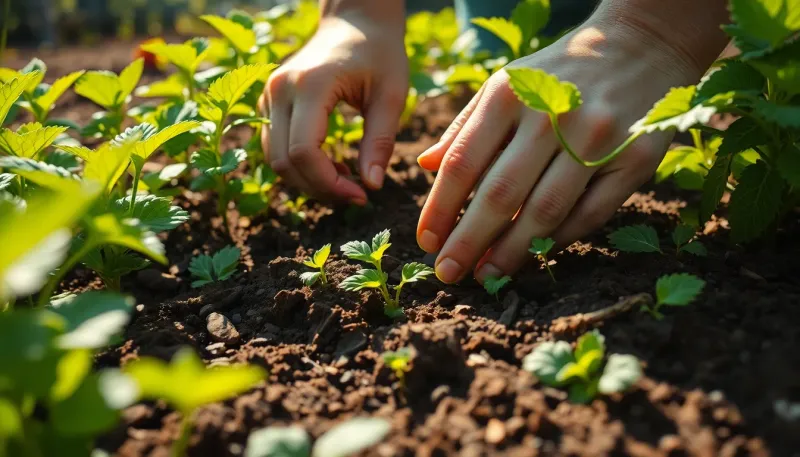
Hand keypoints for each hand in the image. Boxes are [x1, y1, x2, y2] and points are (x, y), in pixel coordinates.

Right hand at [261, 11, 407, 204]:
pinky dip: (301, 167)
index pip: (304, 152)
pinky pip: (276, 148)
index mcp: (310, 85)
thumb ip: (380, 141)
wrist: (355, 20)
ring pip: (275, 159)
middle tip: (356, 194)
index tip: (361, 195)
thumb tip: (371, 186)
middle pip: (284, 162)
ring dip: (308, 181)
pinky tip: (332, 166)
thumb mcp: (391, 95)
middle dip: (319, 188)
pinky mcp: (269, 102)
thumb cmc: (379, 53)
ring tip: (347, 178)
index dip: (329, 184)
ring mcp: (269, 95)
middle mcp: (280, 89)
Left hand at [416, 22, 708, 283]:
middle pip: (500, 194)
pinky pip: (590, 213)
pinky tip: (534, 255)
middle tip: (448, 273)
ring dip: (512, 251)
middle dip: (468, 241)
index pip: (463, 164)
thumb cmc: (557, 73)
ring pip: (546, 210)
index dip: (440, 209)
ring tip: (487, 275)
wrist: (641, 45)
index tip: (425, 242)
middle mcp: (552, 114)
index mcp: (509, 93)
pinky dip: (559, 240)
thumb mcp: (505, 83)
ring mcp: (598, 137)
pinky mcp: (636, 157)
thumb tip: (425, 166)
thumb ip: (464, 126)